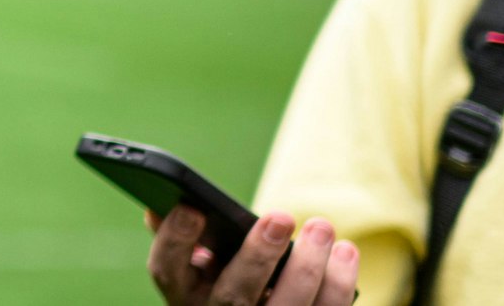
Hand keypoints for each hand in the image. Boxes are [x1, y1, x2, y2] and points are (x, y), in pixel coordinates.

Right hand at [147, 206, 358, 305]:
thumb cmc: (224, 283)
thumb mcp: (196, 268)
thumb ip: (181, 239)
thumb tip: (158, 207)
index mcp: (183, 295)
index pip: (167, 269)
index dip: (176, 240)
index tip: (193, 208)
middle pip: (234, 296)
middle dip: (258, 255)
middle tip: (281, 217)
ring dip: (309, 266)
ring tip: (322, 227)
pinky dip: (338, 283)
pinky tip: (345, 252)